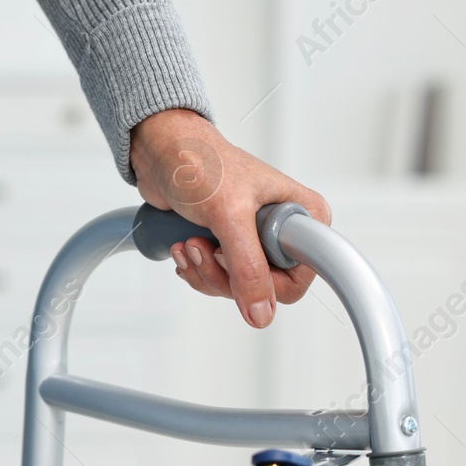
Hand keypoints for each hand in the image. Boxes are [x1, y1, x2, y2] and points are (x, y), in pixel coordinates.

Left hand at [130, 109, 330, 328]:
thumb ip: (248, 267)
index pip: (302, 276)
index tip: (235, 259)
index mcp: (302, 215)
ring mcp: (257, 241)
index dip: (269, 282)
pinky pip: (218, 281)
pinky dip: (197, 269)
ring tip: (190, 242)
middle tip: (206, 247)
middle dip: (225, 275)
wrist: (163, 152)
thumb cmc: (200, 162)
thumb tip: (261, 313)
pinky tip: (186, 246)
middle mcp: (285, 231)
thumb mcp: (228, 215)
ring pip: (239, 289)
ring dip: (205, 271)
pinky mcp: (231, 248)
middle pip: (266, 289)